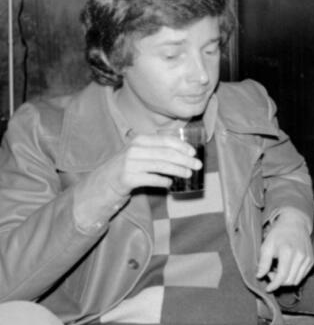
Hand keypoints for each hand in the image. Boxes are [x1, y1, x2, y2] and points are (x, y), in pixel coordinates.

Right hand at [72, 132, 201, 228]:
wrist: (104, 181)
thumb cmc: (128, 167)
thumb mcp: (140, 153)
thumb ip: (158, 150)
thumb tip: (186, 154)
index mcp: (139, 140)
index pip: (165, 140)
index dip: (181, 146)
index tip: (193, 152)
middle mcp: (134, 149)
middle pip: (166, 153)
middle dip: (185, 159)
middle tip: (198, 166)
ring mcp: (130, 163)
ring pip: (161, 165)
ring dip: (178, 170)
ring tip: (188, 174)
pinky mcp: (128, 178)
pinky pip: (151, 179)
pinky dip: (163, 181)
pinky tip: (170, 183)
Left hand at [256, 208, 313, 291]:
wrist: (295, 224)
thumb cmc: (279, 234)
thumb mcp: (266, 245)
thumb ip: (263, 262)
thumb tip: (259, 276)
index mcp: (288, 252)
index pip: (282, 276)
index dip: (273, 285)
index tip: (268, 288)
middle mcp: (300, 256)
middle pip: (289, 281)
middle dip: (278, 282)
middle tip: (270, 273)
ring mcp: (307, 259)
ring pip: (296, 280)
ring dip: (286, 280)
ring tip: (278, 270)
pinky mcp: (311, 261)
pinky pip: (302, 276)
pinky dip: (293, 276)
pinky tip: (286, 268)